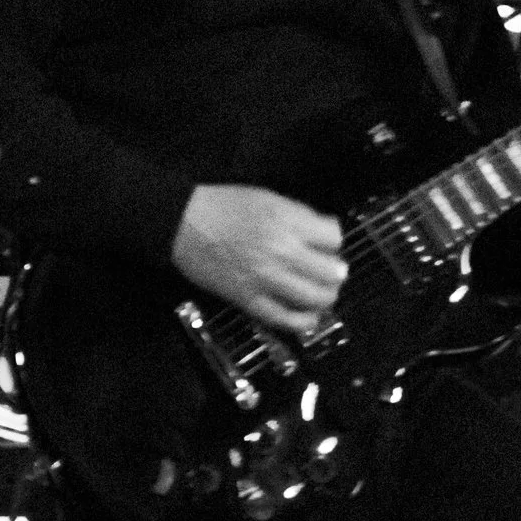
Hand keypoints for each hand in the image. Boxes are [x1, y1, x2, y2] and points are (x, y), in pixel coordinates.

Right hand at [173, 183, 346, 336]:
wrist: (184, 223)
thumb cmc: (223, 206)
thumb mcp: (268, 198)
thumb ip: (298, 216)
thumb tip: (323, 234)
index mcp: (287, 222)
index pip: (334, 238)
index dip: (333, 242)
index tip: (327, 245)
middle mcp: (282, 251)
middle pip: (332, 272)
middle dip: (336, 271)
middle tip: (331, 272)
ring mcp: (266, 279)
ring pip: (316, 298)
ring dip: (326, 297)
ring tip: (323, 293)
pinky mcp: (250, 300)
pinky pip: (286, 319)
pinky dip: (304, 321)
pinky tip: (309, 316)